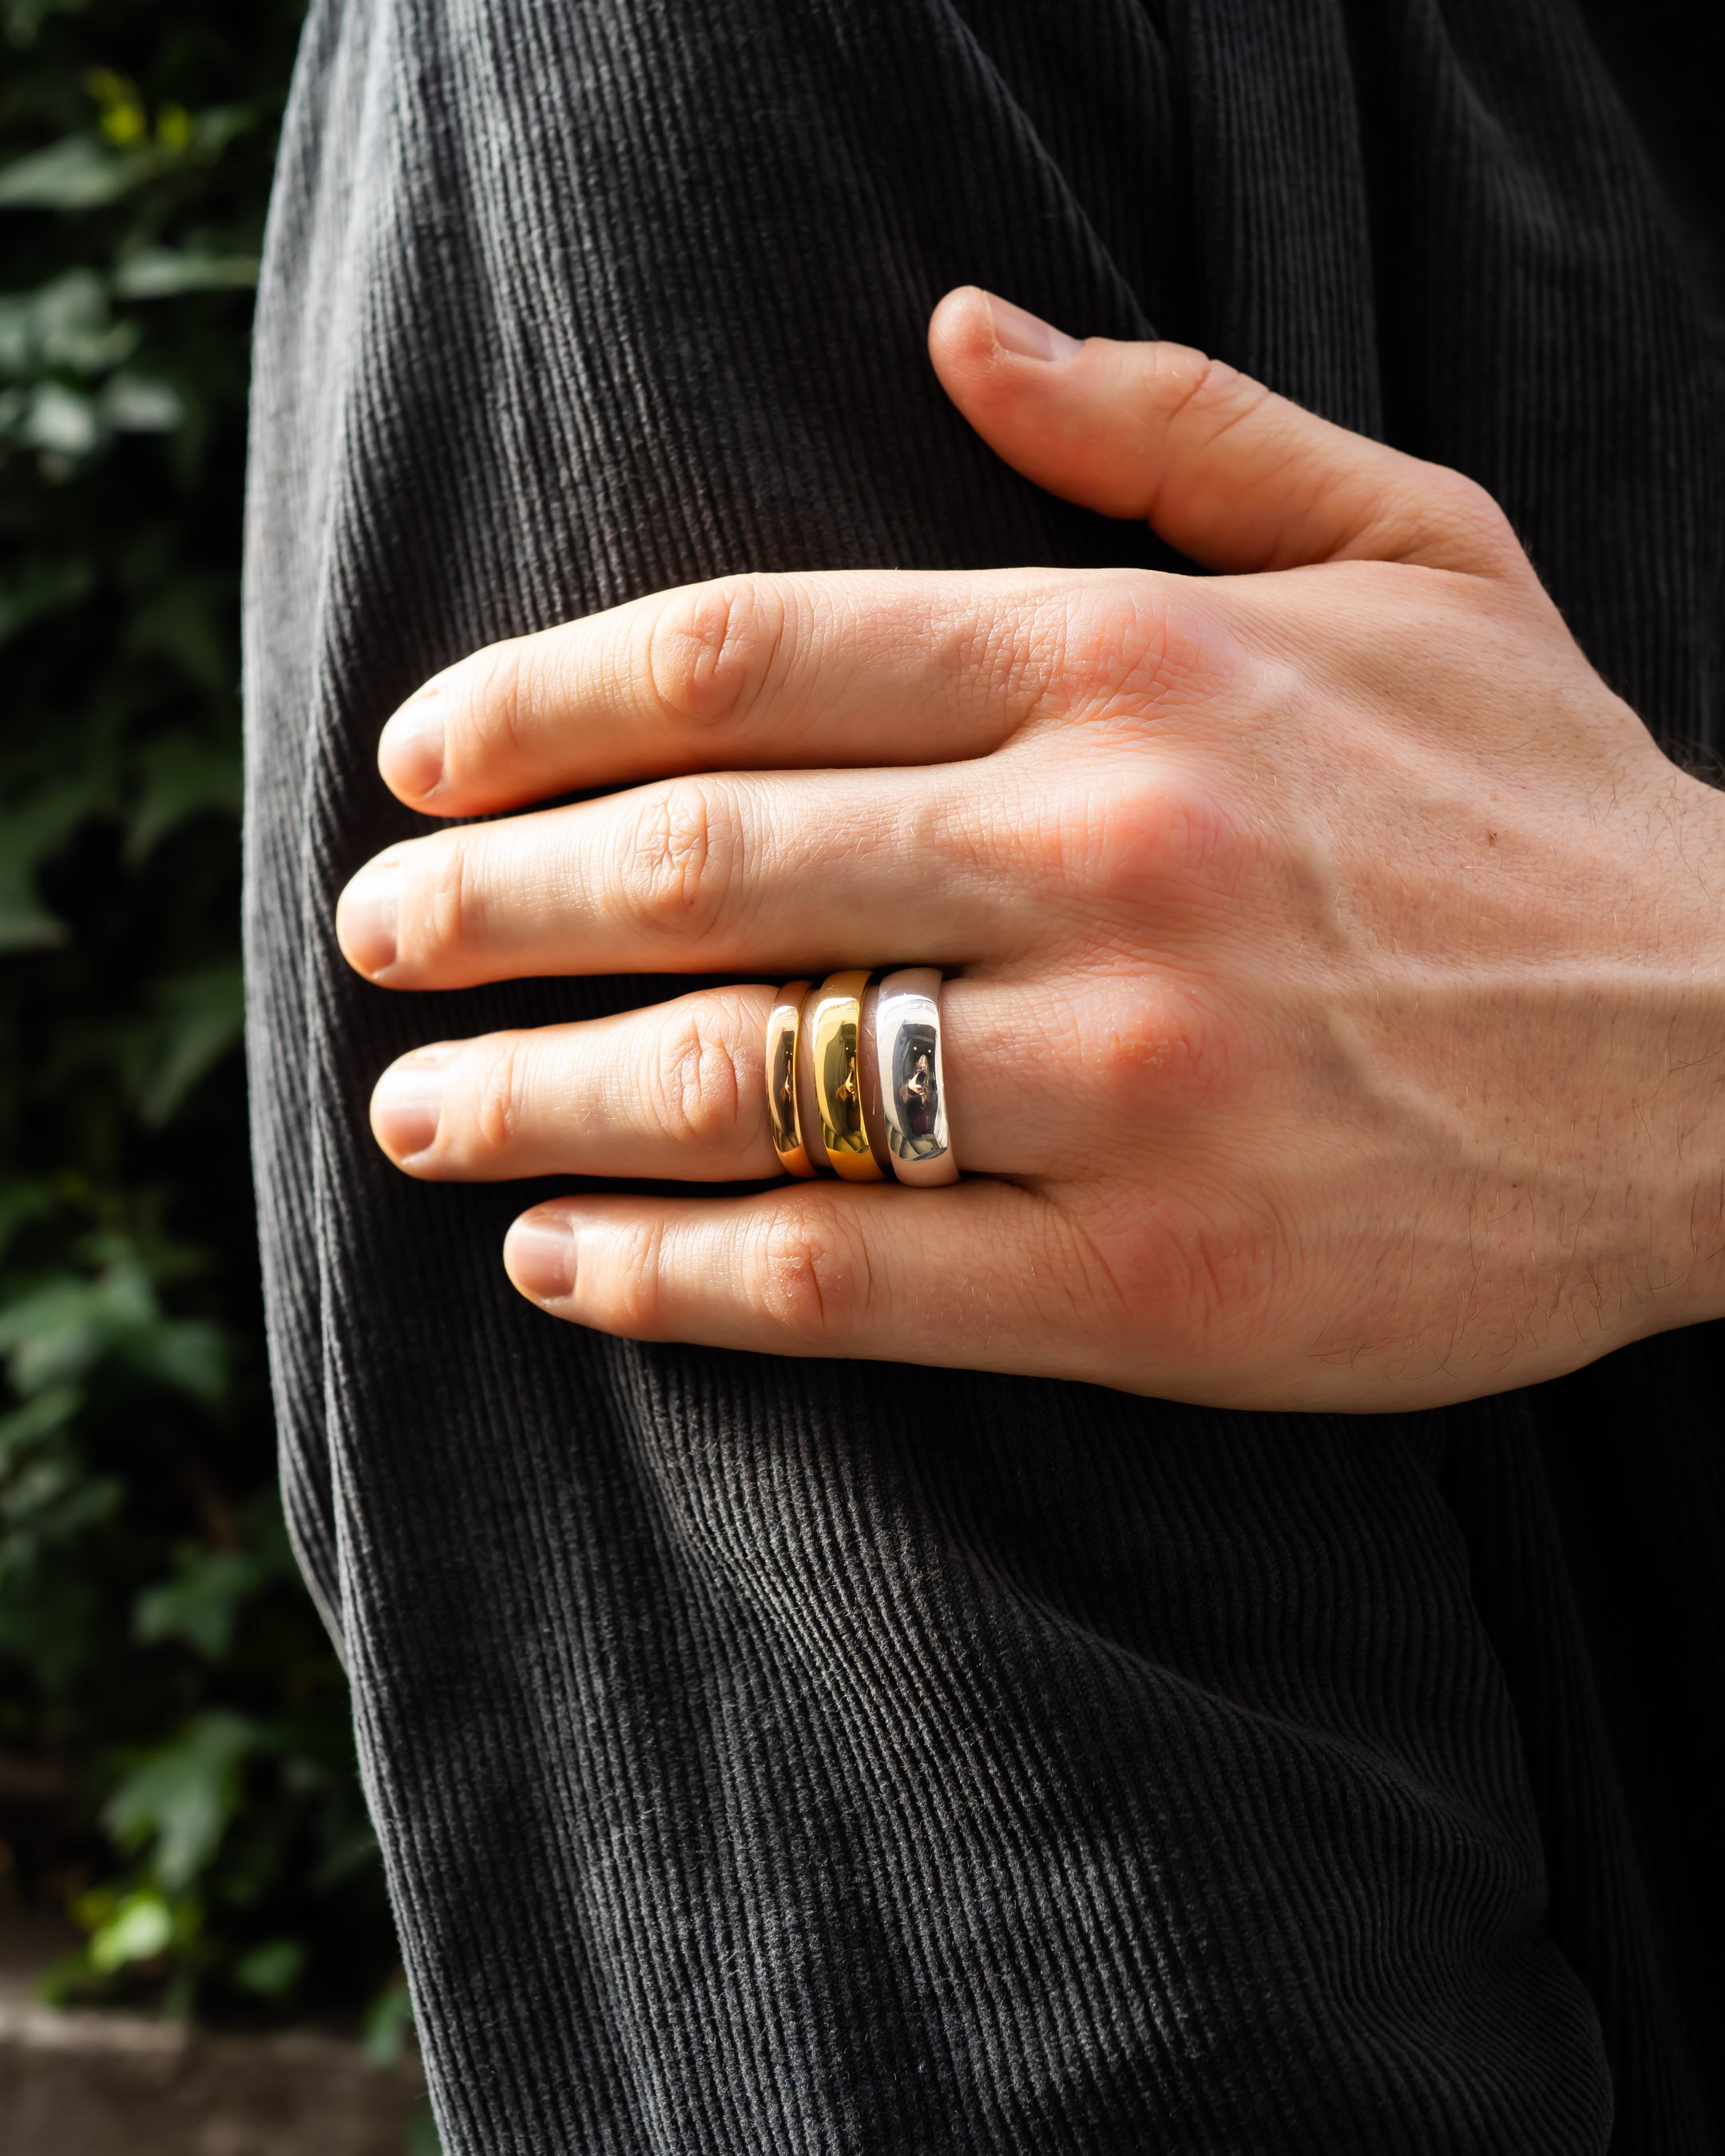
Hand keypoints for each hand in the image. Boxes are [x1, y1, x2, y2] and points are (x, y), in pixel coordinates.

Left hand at [335, 288, 1724, 1409]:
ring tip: (421, 1112)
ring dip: (534, 1098)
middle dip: (489, 905)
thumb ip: (1169, 430)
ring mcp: (1124, 1078)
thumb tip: (949, 331)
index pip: (744, 658)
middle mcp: (1105, 854)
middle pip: (697, 865)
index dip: (539, 706)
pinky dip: (671, 1276)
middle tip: (374, 936)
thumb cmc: (1553, 806)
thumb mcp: (1414, 542)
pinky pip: (845, 1272)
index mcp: (1137, 666)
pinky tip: (565, 1268)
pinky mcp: (1151, 1280)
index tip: (419, 758)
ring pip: (740, 1078)